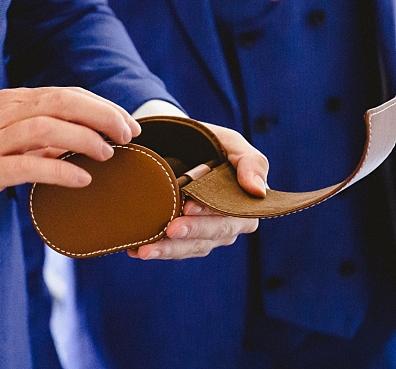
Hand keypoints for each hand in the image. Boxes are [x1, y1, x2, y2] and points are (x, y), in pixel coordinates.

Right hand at [0, 88, 139, 210]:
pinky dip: (59, 170)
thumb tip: (65, 145)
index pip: (66, 94)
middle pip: (66, 103)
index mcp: (10, 102)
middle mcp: (6, 114)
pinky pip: (28, 166)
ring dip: (87, 139)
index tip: (126, 120)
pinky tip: (81, 179)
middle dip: (104, 115)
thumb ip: (26, 134)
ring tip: (111, 153)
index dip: (101, 105)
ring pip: (51, 128)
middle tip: (130, 133)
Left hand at [126, 122, 269, 260]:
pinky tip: (136, 250)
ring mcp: (207, 236)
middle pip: (211, 235)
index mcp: (246, 205)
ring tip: (146, 249)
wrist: (185, 147)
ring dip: (168, 249)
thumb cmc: (216, 145)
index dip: (210, 215)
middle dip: (189, 232)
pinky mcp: (186, 241)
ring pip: (191, 248)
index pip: (231, 216)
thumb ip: (251, 163)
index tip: (188, 207)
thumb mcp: (234, 144)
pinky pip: (174, 251)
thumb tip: (259, 191)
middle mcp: (229, 225)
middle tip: (169, 228)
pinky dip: (156, 250)